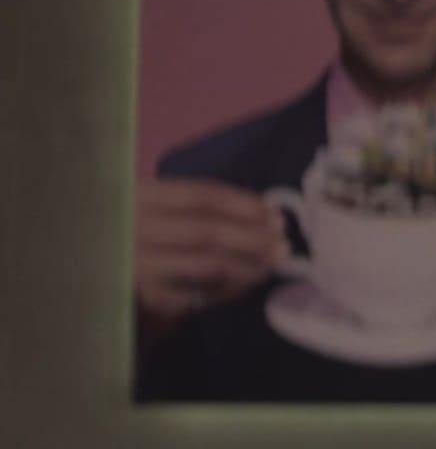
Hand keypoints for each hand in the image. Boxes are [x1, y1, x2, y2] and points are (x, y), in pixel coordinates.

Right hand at [134, 179, 287, 332]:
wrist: (94, 277)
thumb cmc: (136, 240)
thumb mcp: (157, 213)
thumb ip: (199, 211)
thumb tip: (264, 218)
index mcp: (139, 195)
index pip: (202, 195)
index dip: (245, 205)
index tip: (276, 217)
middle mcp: (132, 228)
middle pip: (208, 230)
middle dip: (253, 238)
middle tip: (284, 246)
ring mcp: (134, 265)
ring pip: (206, 264)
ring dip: (247, 266)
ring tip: (270, 266)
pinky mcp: (140, 299)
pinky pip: (196, 295)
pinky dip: (226, 290)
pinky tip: (243, 285)